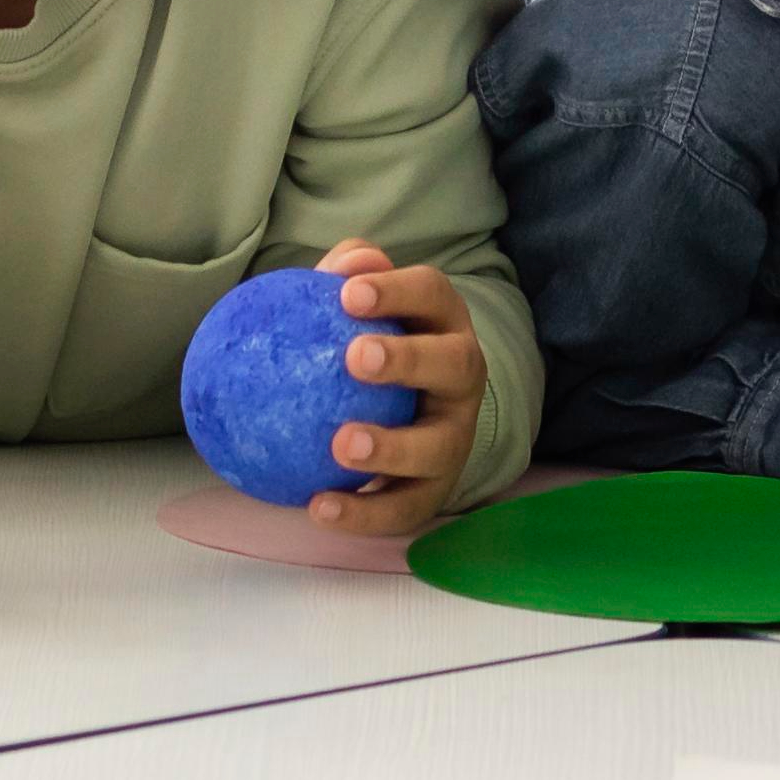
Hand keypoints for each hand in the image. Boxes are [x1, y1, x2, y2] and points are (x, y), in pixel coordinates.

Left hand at [309, 242, 490, 535]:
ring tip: (341, 445)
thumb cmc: (366, 355)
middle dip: (411, 360)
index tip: (348, 295)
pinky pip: (406, 507)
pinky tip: (317, 507)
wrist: (397, 426)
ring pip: (439, 445)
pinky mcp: (436, 490)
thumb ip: (348, 280)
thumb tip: (341, 267)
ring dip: (393, 447)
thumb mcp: (357, 313)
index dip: (398, 291)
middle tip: (356, 357)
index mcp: (442, 326)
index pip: (432, 295)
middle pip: (456, 364)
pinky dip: (365, 512)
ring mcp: (454, 437)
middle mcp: (461, 379)